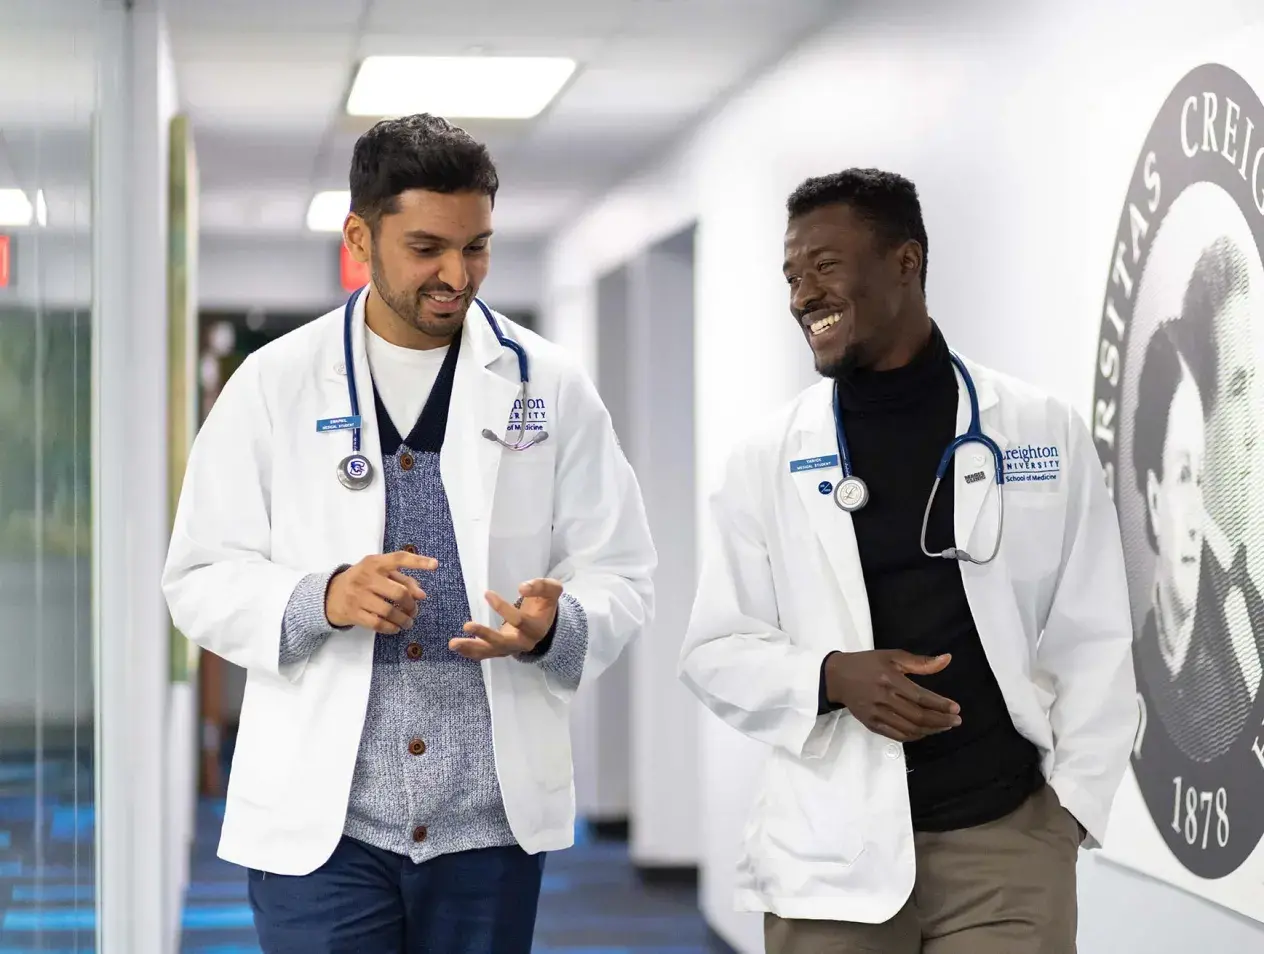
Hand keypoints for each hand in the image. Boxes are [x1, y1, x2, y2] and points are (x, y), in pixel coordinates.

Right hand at [325, 550, 436, 632]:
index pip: (399, 558)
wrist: (328, 595)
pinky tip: (396, 628)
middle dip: (411, 605)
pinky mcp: (354, 613)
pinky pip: (378, 624)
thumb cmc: (360, 581)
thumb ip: (402, 579)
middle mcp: (366, 577)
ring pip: (390, 611)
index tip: (435, 565)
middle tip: (414, 611)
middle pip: (399, 593)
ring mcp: (358, 596)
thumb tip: (422, 595)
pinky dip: (392, 628)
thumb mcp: (377, 573)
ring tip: (409, 622)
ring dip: (404, 619)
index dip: (419, 562)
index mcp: (374, 562)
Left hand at [450, 579, 563, 659]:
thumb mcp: (551, 590)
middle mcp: (524, 643)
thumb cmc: (546, 602)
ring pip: (490, 651)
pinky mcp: (501, 650)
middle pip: (503, 643)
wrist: (546, 622)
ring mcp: (511, 649)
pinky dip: (470, 652)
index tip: (488, 593)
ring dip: (471, 648)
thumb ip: (540, 586)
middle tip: (467, 625)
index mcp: (536, 628)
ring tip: (453, 643)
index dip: (503, 608)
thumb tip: (522, 587)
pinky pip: (485, 654)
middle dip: (485, 635)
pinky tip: (456, 647)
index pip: (519, 621)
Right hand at [823, 650, 961, 742]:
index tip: (956, 708)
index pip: (921, 697)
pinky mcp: (871, 724)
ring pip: (910, 729)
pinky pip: (897, 736)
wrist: (837, 677)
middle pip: (918, 716)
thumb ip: (920, 662)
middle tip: (956, 721)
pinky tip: (925, 731)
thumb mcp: (892, 656)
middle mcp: (884, 699)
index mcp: (890, 680)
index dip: (941, 705)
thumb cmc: (867, 664)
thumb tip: (946, 659)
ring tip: (944, 726)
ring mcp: (877, 714)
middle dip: (941, 720)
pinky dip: (915, 736)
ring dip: (931, 730)